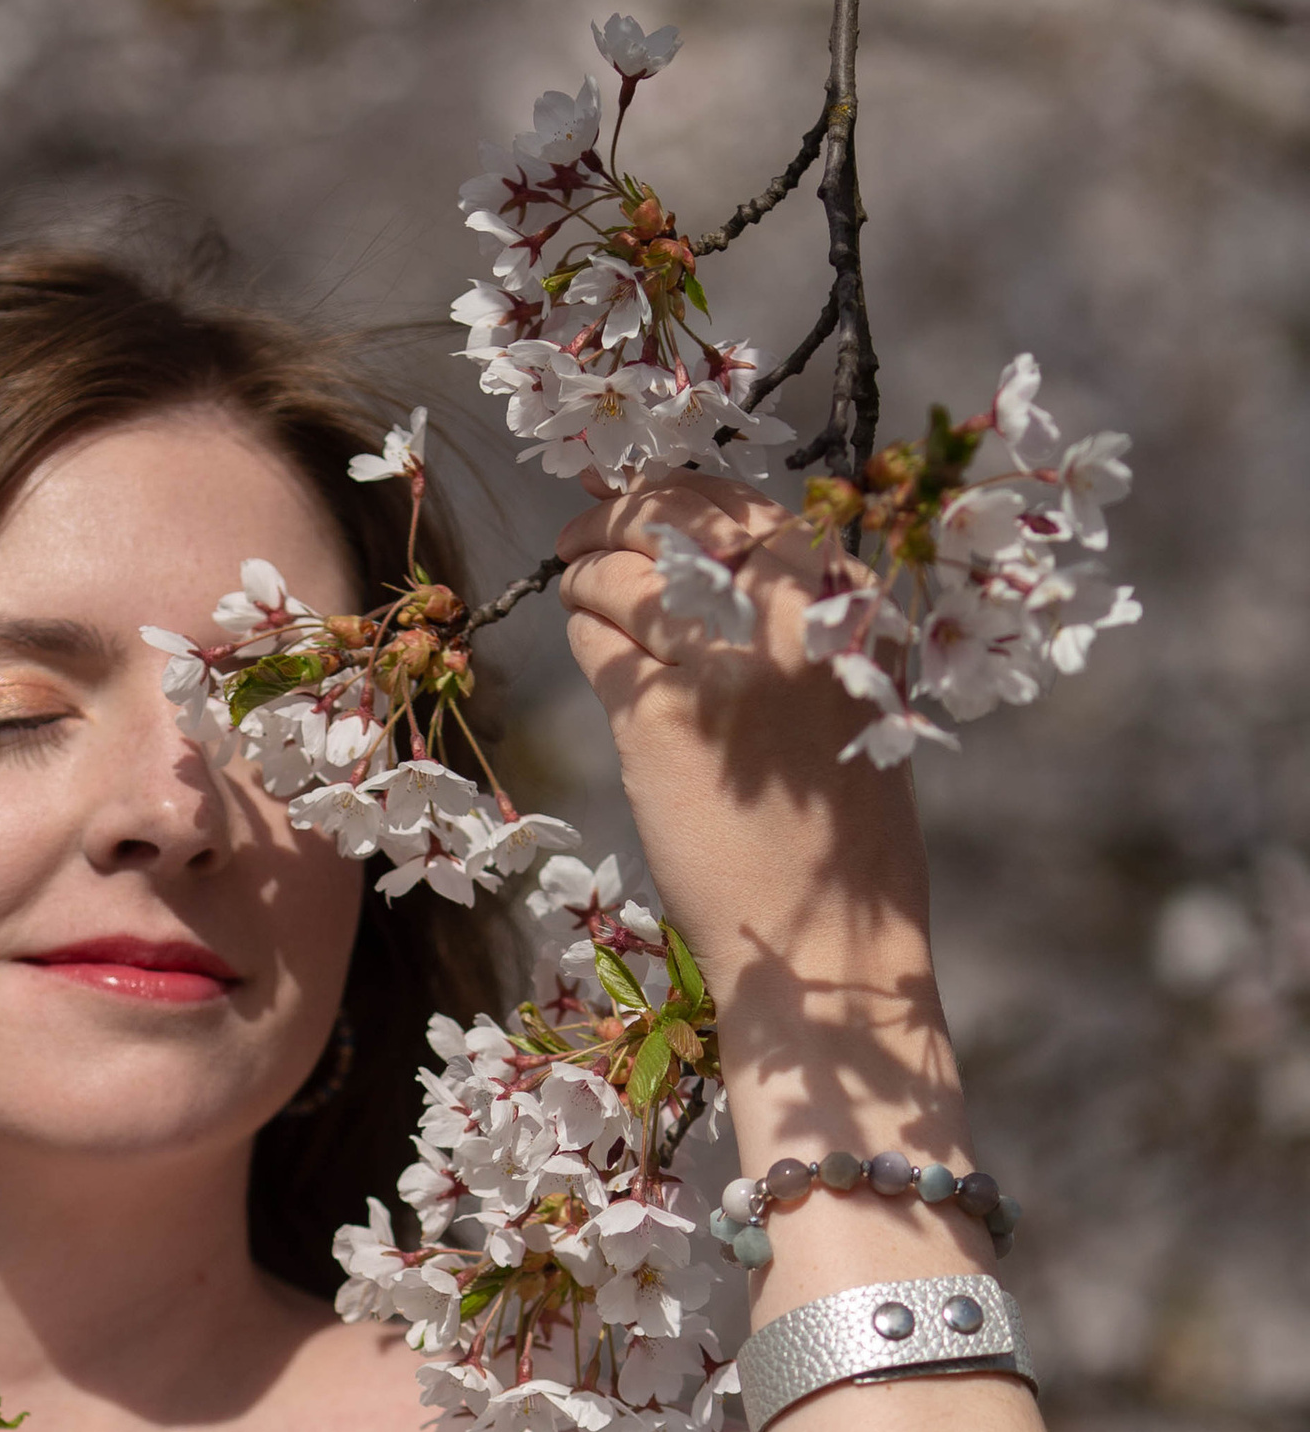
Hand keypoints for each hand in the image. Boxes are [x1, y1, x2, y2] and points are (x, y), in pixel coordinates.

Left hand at [553, 470, 934, 1018]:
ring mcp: (721, 665)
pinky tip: (595, 653)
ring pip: (621, 575)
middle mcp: (791, 618)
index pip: (750, 508)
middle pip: (676, 520)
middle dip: (616, 516)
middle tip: (580, 533)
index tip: (644, 504)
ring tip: (579, 591)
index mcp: (852, 604)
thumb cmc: (840, 825)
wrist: (827, 935)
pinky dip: (585, 638)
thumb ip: (797, 617)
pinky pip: (597, 644)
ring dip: (586, 576)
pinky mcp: (658, 718)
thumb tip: (708, 546)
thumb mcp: (853, 692)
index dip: (682, 496)